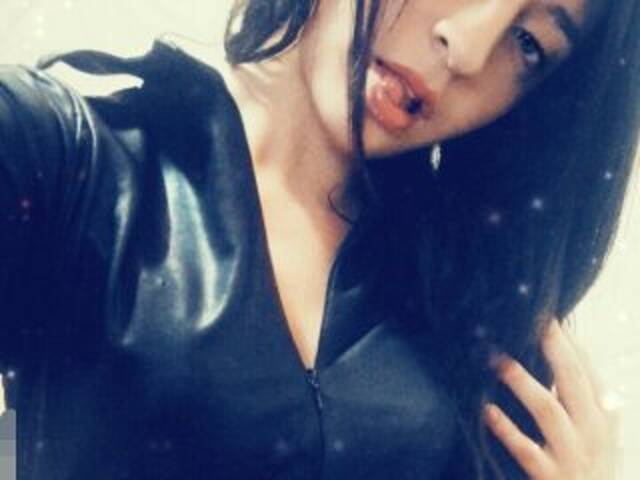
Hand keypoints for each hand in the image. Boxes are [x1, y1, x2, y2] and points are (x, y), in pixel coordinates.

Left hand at [483, 319, 620, 478]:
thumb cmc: (586, 465)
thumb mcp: (591, 430)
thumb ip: (576, 396)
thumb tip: (554, 351)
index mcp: (603, 415)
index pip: (586, 368)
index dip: (566, 339)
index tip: (546, 312)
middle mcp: (592, 431)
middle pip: (571, 378)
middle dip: (552, 345)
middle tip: (529, 319)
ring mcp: (573, 455)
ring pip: (548, 409)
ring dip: (521, 381)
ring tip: (497, 359)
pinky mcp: (551, 477)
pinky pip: (526, 449)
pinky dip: (505, 428)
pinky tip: (486, 410)